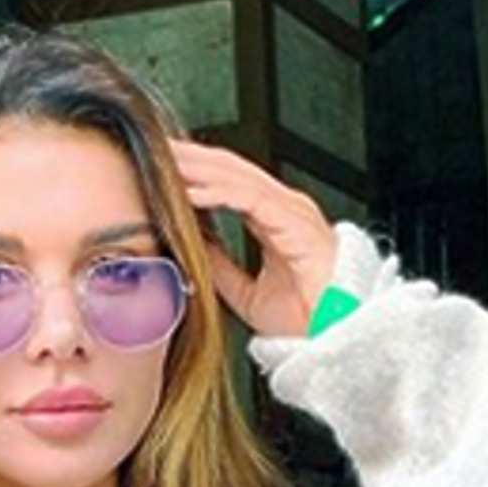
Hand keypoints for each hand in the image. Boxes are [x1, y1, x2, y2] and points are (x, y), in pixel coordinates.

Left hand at [171, 140, 336, 336]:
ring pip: (237, 176)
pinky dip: (218, 192)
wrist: (337, 341)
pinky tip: (191, 191)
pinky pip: (252, 199)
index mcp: (276, 219)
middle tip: (150, 146)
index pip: (227, 180)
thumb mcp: (246, 292)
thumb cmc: (307, 320)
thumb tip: (191, 243)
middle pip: (229, 169)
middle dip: (189, 157)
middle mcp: (286, 208)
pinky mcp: (297, 225)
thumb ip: (221, 264)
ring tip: (162, 159)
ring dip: (197, 167)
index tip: (157, 164)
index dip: (193, 169)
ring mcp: (294, 212)